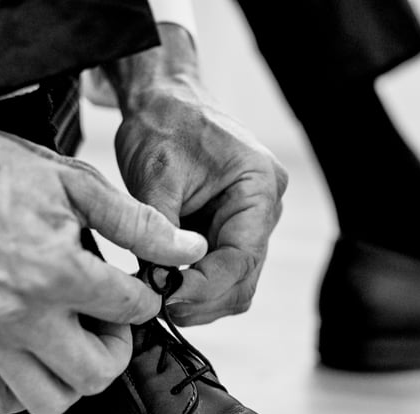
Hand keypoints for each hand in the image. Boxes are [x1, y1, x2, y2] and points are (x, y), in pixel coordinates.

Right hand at [0, 50, 206, 413]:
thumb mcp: (74, 184)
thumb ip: (138, 224)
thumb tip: (190, 249)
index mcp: (60, 272)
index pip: (133, 311)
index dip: (144, 299)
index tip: (131, 289)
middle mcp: (22, 315)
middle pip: (96, 375)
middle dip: (115, 350)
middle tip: (105, 321)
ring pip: (49, 401)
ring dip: (71, 379)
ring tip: (68, 341)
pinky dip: (16, 393)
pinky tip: (26, 358)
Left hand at [98, 25, 287, 325]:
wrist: (164, 100)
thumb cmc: (162, 125)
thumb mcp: (155, 176)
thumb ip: (160, 231)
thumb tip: (158, 283)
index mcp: (258, 187)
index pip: (241, 259)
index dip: (204, 288)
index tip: (165, 299)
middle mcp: (265, 209)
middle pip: (243, 280)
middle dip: (202, 300)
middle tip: (157, 307)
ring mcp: (252, 222)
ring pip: (235, 284)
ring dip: (199, 298)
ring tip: (157, 297)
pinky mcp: (233, 230)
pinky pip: (222, 272)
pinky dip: (195, 285)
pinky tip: (165, 284)